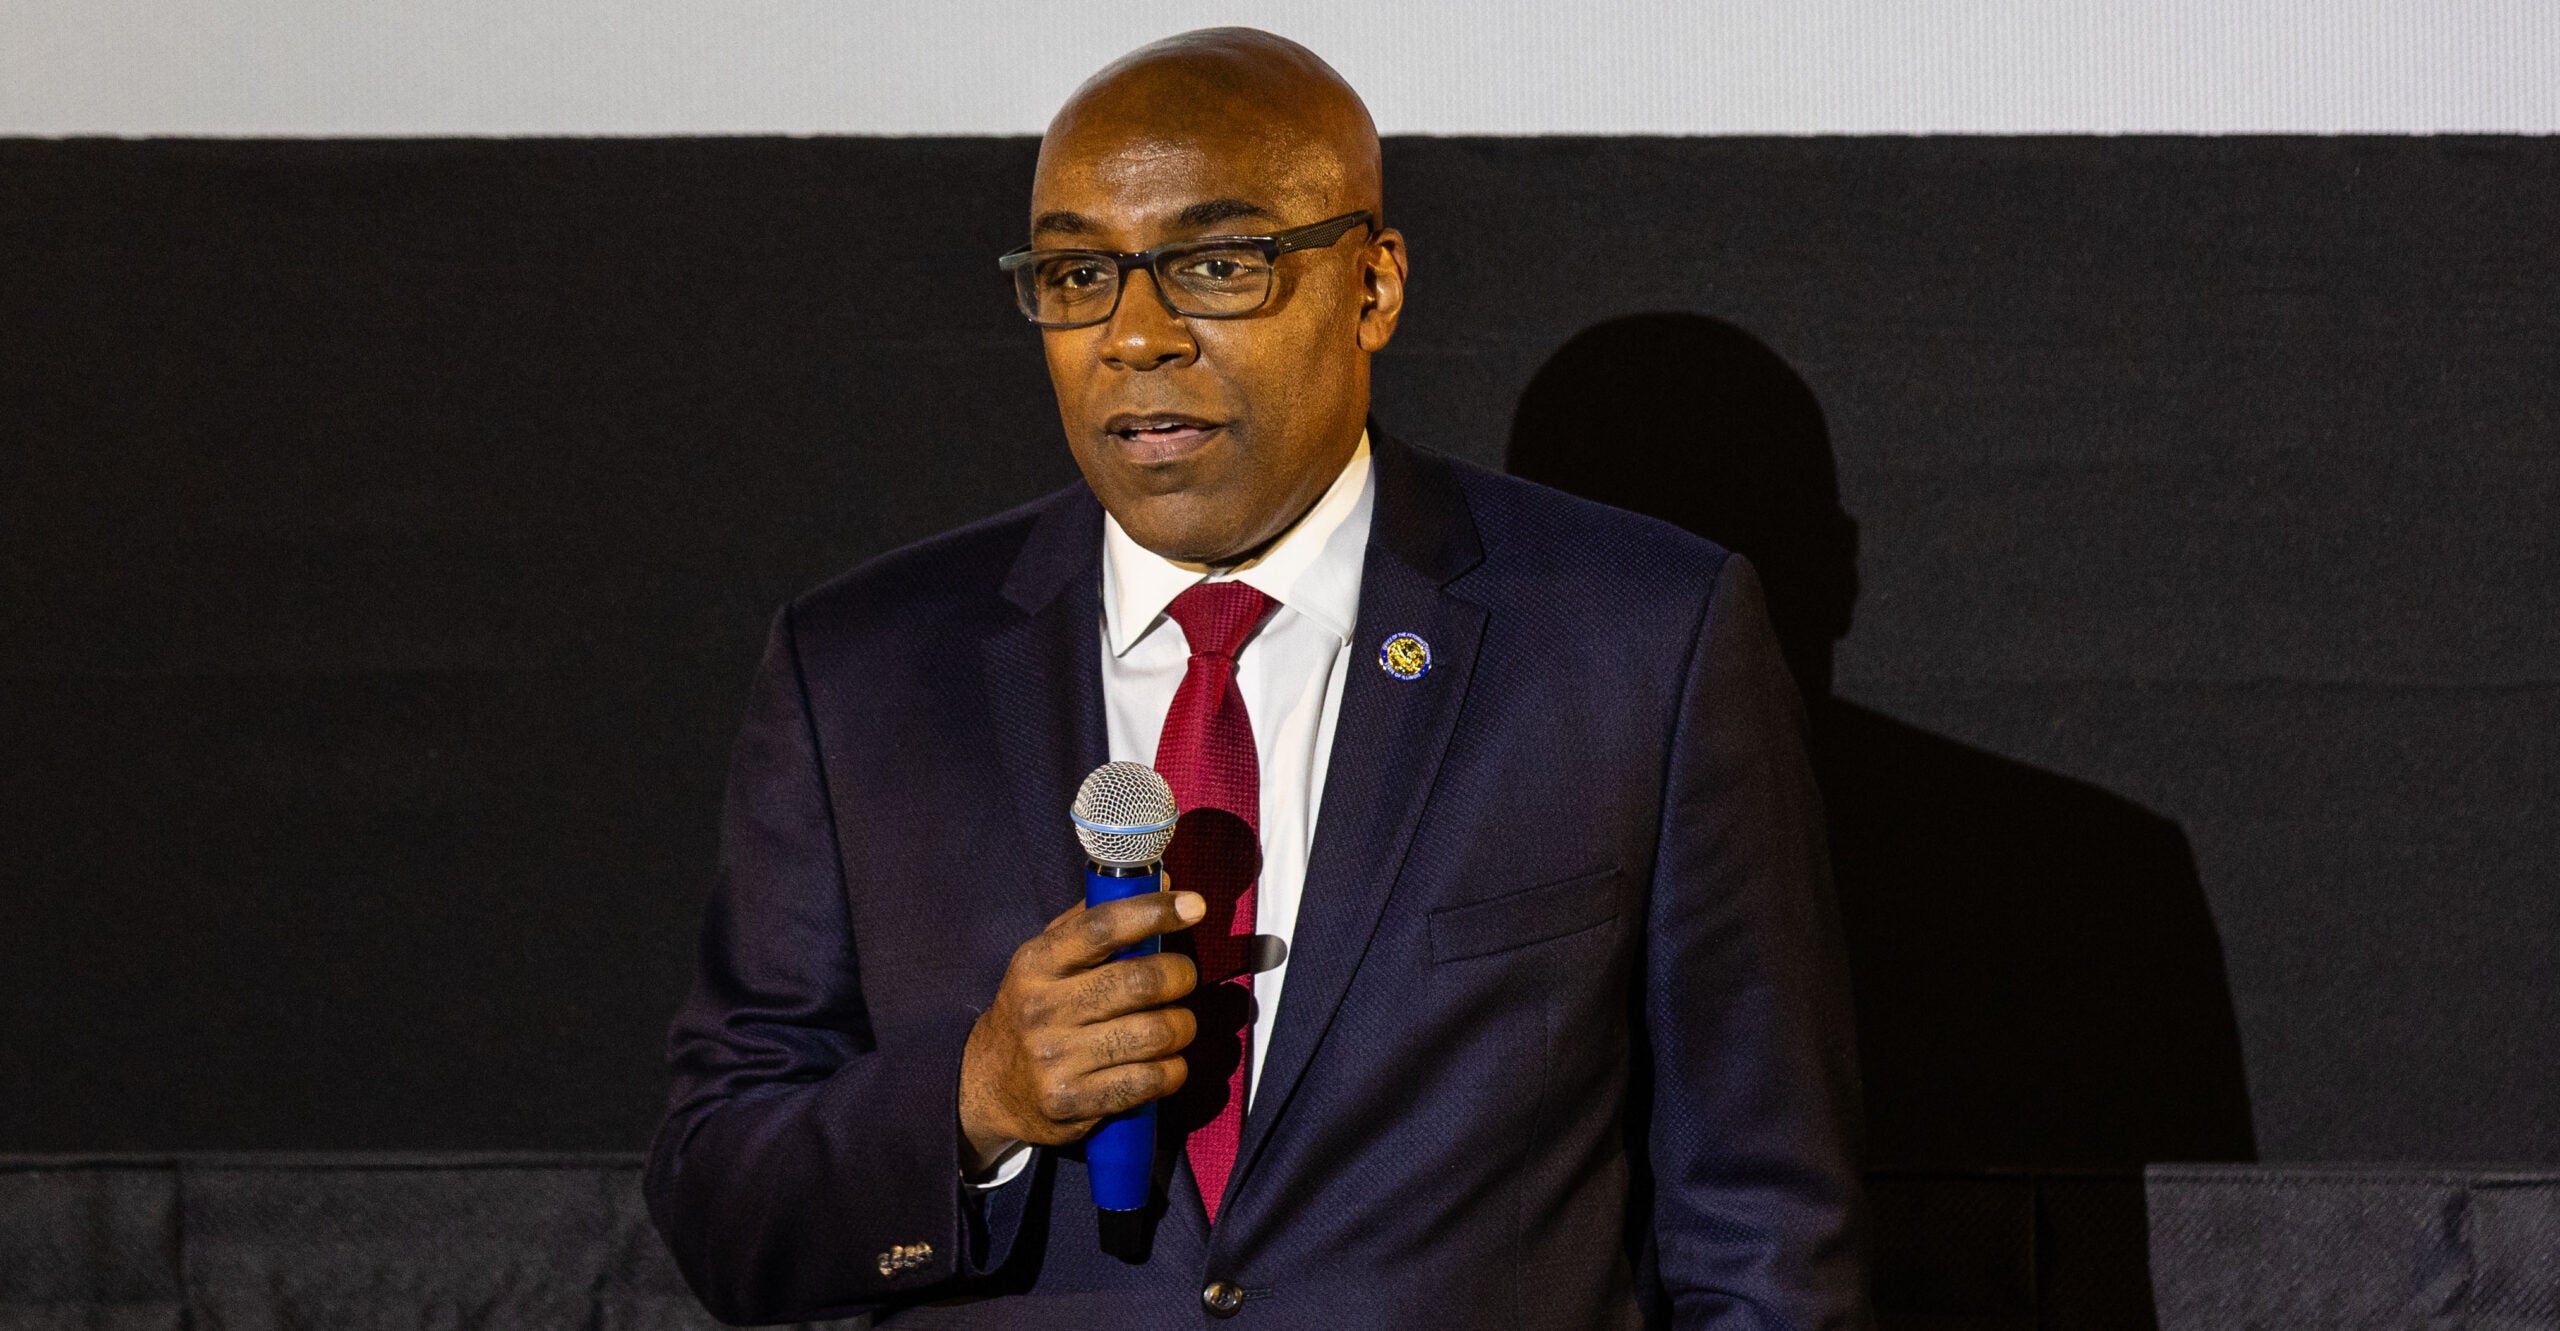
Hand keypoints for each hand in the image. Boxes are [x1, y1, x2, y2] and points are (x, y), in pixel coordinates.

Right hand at [958, 887, 1203, 1171]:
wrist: (987, 1086)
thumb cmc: (1034, 1009)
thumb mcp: (1047, 958)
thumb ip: (1098, 921)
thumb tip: (1163, 881)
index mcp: (1036, 963)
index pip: (1103, 927)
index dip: (1155, 911)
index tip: (1194, 905)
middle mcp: (1042, 1009)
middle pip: (1141, 981)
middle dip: (1180, 975)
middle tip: (1183, 978)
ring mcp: (1056, 1059)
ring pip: (1155, 1033)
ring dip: (1181, 1026)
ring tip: (1175, 1024)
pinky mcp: (1072, 1103)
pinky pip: (1149, 1081)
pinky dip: (1172, 1070)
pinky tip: (1166, 1063)